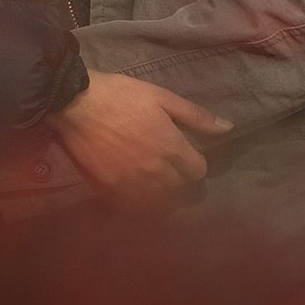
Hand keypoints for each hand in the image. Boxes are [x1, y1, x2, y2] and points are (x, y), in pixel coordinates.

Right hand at [49, 73, 230, 202]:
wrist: (76, 104)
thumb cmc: (121, 95)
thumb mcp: (162, 97)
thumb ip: (196, 117)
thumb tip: (228, 128)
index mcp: (172, 148)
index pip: (199, 172)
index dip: (195, 162)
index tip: (186, 154)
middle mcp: (157, 173)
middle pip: (182, 191)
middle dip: (180, 179)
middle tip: (170, 166)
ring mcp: (133, 185)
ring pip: (161, 204)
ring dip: (162, 194)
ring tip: (154, 180)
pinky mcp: (111, 192)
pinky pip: (135, 208)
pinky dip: (140, 202)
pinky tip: (135, 189)